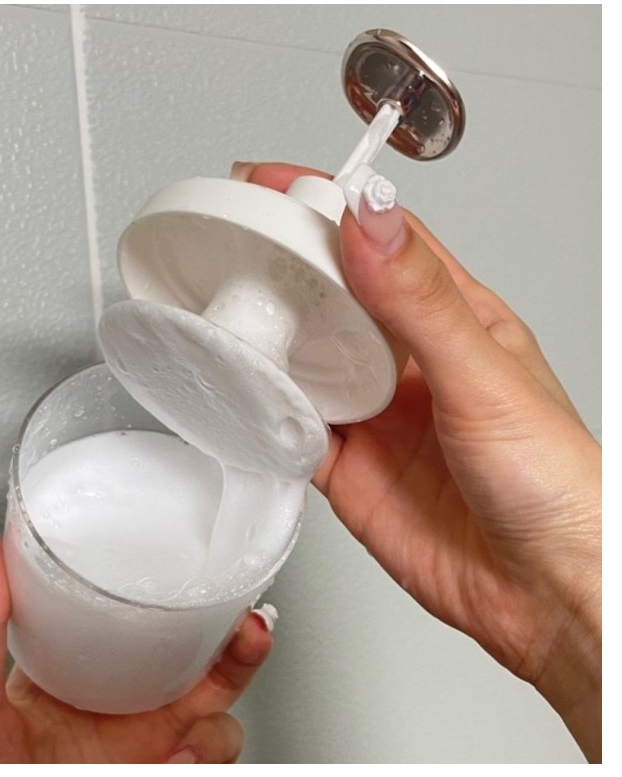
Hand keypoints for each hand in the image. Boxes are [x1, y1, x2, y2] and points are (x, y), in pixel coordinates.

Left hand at [0, 513, 272, 762]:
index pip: (142, 614)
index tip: (200, 561)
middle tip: (246, 622)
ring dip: (230, 694)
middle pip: (204, 653)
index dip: (179, 588)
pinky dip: (208, 754)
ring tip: (211, 698)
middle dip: (237, 634)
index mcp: (89, 666)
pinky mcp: (173, 765)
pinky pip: (216, 756)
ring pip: (221, 704)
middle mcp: (129, 698)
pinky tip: (180, 756)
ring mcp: (154, 737)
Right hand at [233, 162, 600, 760]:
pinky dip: (263, 412)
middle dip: (281, 263)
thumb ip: (420, 301)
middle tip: (231, 241)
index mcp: (452, 319)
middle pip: (331, 293)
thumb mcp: (484, 376)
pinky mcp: (346, 466)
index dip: (327, 204)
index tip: (273, 183)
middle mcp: (406, 362)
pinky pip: (290, 428)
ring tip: (223, 310)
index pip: (381, 241)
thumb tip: (371, 220)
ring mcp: (373, 414)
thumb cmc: (551, 483)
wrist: (542, 593)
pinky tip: (244, 396)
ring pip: (303, 359)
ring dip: (266, 337)